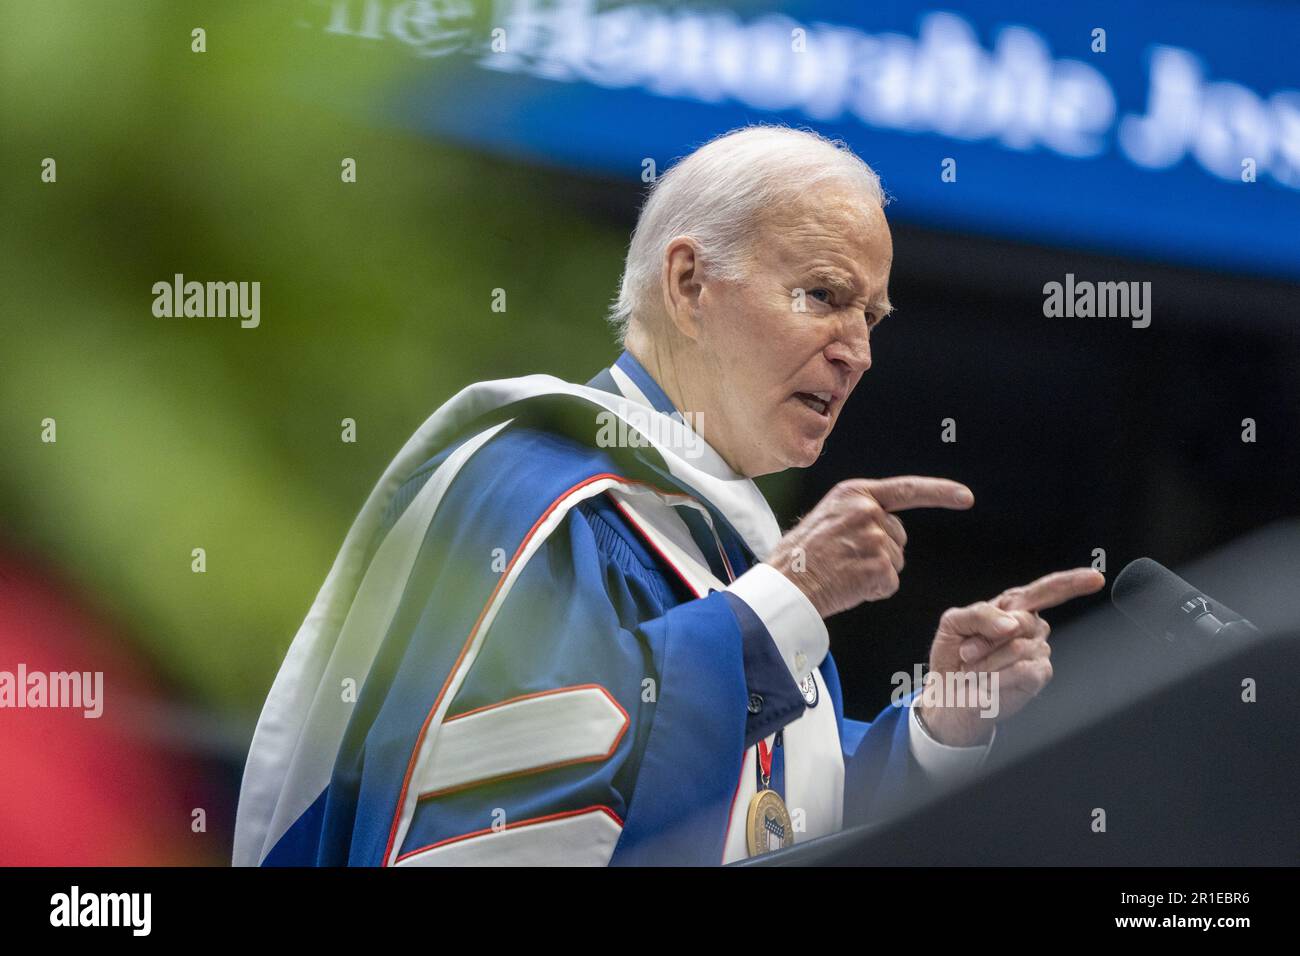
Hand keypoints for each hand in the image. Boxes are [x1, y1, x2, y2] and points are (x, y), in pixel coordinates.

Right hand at [767, 476, 973, 617]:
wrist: (785, 584)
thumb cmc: (798, 556)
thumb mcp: (826, 516)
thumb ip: (857, 514)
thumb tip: (885, 524)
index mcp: (854, 494)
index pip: (907, 489)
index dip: (940, 493)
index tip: (965, 497)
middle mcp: (868, 511)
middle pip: (899, 536)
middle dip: (881, 551)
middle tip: (844, 561)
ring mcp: (875, 539)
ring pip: (895, 562)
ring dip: (875, 572)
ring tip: (842, 572)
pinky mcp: (878, 568)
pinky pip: (889, 584)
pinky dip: (873, 590)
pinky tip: (848, 586)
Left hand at [918, 568, 1105, 746]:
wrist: (950, 694)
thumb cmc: (953, 657)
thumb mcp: (954, 623)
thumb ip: (980, 614)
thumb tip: (1012, 622)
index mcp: (1011, 607)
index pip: (1046, 590)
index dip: (1072, 583)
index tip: (1095, 578)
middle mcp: (1030, 627)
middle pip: (1022, 621)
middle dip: (986, 639)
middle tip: (967, 653)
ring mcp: (1037, 652)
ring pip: (1019, 647)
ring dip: (987, 661)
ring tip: (976, 669)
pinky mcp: (1038, 676)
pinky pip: (1024, 669)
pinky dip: (999, 676)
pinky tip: (989, 682)